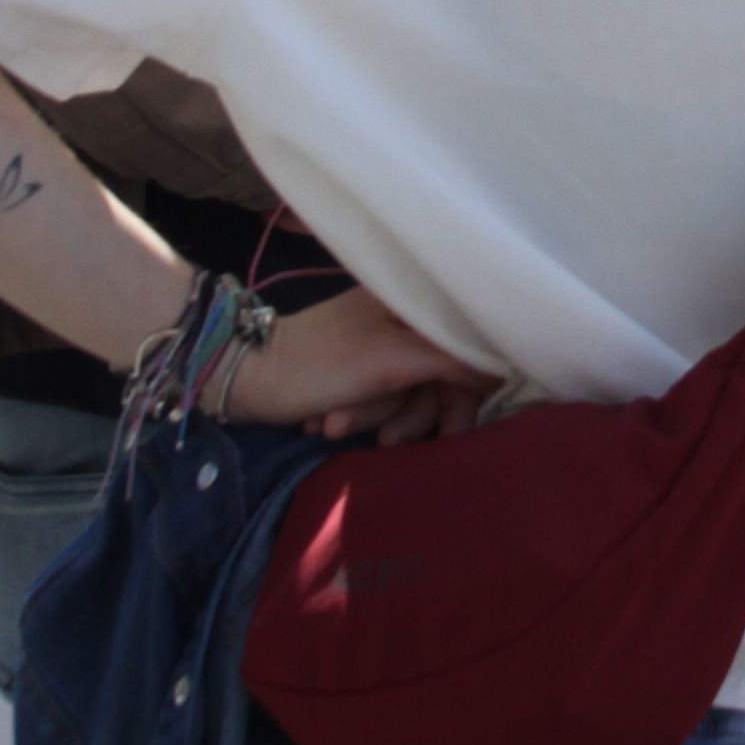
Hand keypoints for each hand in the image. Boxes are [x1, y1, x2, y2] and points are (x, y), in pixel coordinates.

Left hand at [223, 286, 486, 440]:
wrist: (242, 379)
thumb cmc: (317, 364)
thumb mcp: (390, 362)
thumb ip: (452, 361)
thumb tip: (503, 368)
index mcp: (414, 302)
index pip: (468, 347)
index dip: (467, 391)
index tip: (455, 430)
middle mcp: (404, 319)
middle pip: (440, 379)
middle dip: (408, 414)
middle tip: (386, 442)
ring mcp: (381, 345)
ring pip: (408, 395)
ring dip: (374, 418)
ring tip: (332, 428)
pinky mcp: (360, 371)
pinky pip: (382, 400)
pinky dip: (359, 415)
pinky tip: (325, 422)